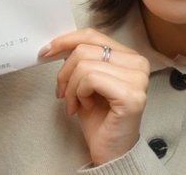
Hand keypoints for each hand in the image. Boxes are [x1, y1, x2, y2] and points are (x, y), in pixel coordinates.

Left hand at [41, 28, 150, 165]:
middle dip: (65, 73)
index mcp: (129, 56)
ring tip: (76, 103)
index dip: (66, 41)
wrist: (110, 150)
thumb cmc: (99, 118)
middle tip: (63, 93)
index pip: (93, 35)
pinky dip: (79, 94)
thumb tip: (58, 44)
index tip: (47, 51)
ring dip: (71, 88)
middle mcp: (139, 64)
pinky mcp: (131, 95)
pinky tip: (85, 107)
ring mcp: (137, 79)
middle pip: (85, 49)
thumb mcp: (87, 81)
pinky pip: (90, 80)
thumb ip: (82, 59)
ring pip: (85, 65)